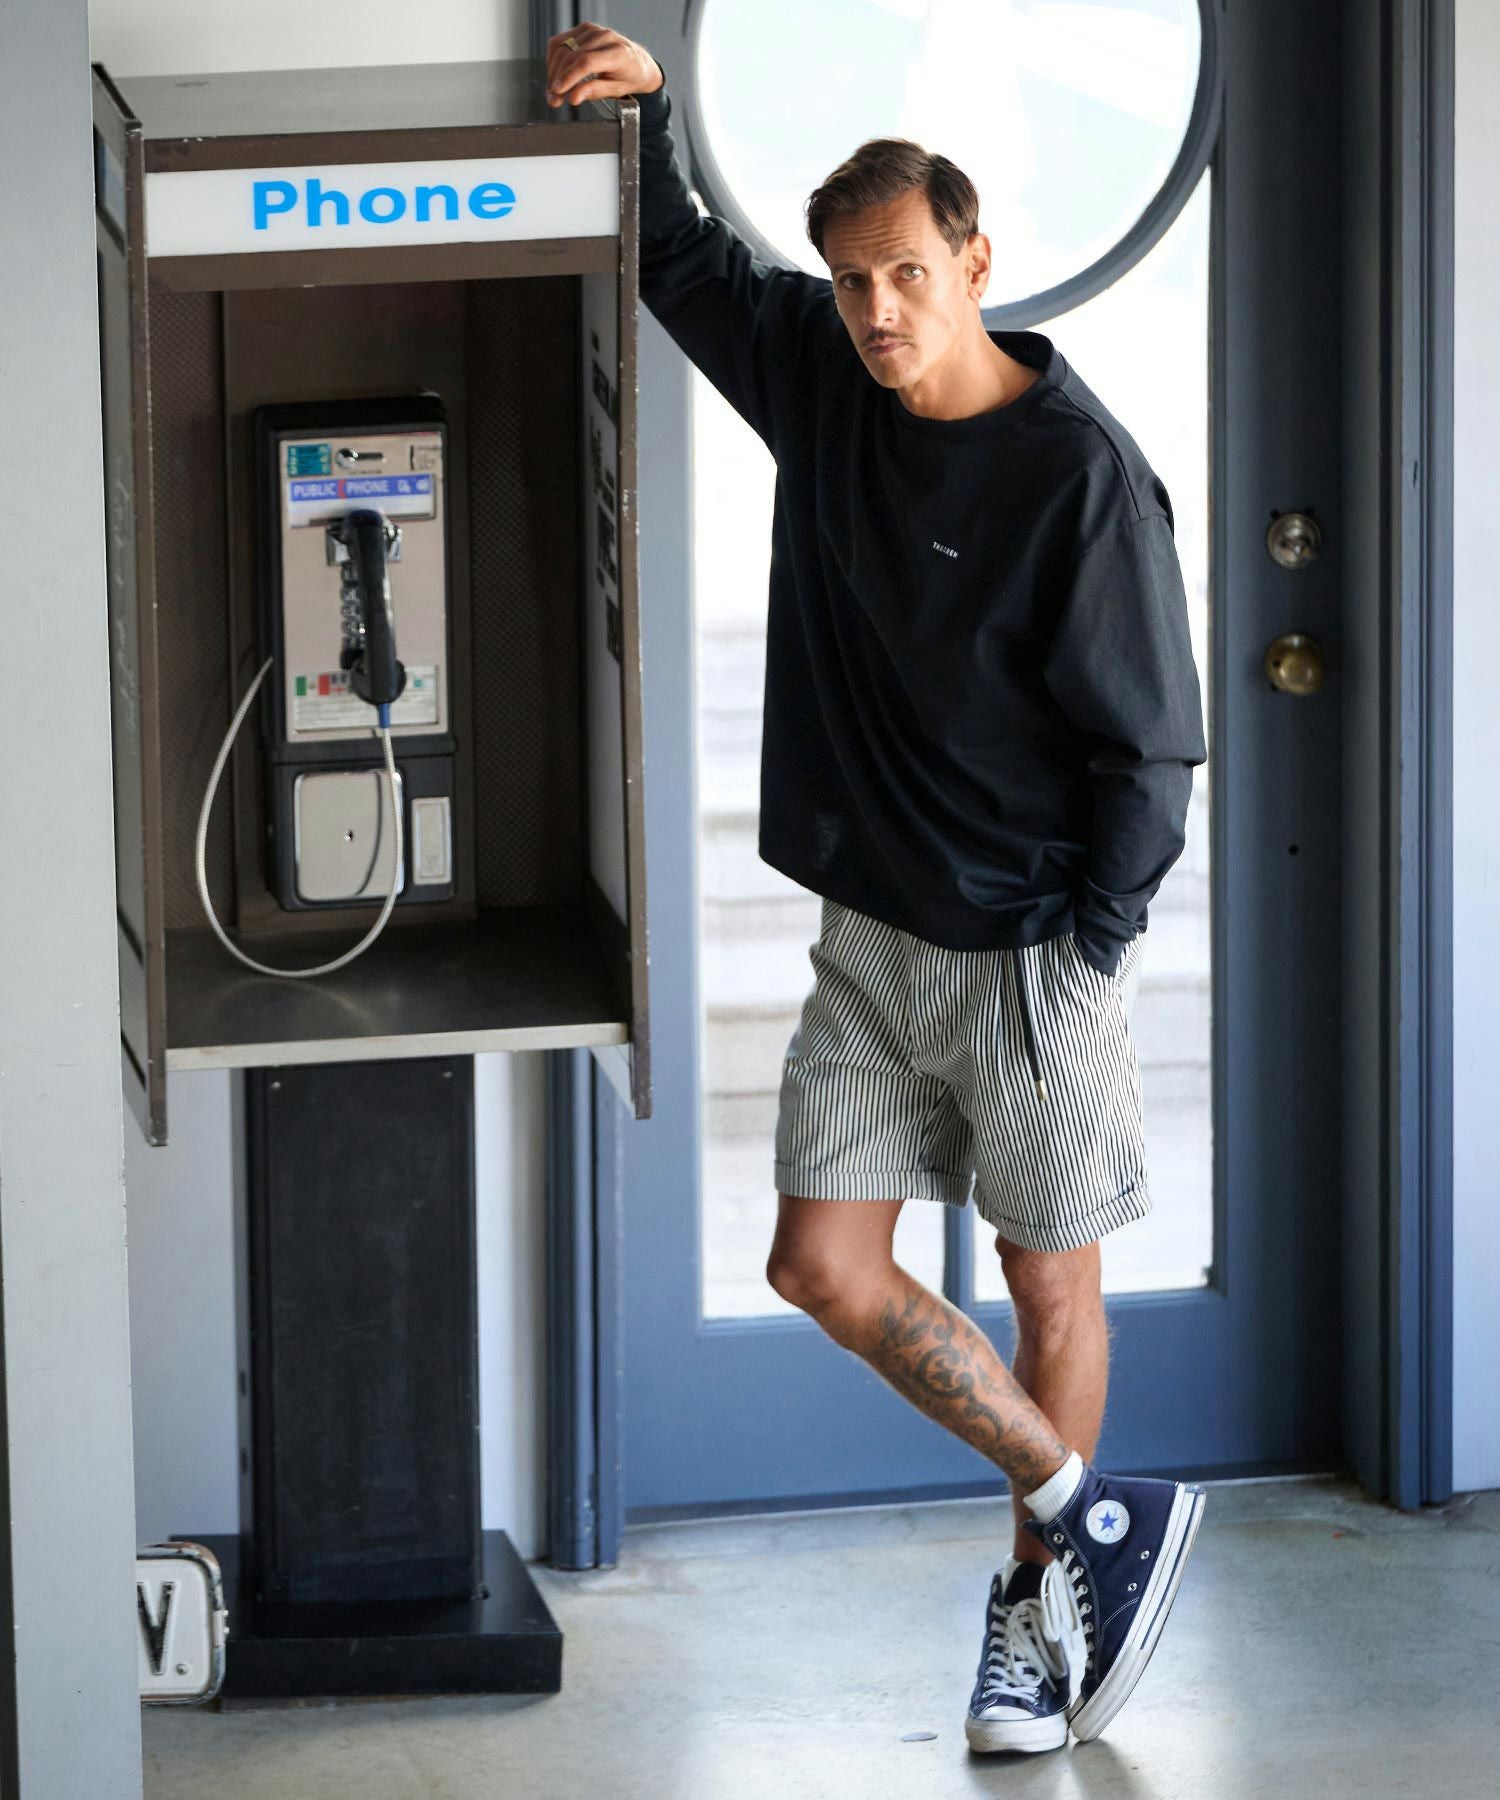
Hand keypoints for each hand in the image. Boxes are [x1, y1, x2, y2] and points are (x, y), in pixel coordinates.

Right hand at [545, 21, 663, 108]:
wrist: (639, 62)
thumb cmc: (630, 77)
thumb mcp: (616, 91)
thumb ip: (594, 92)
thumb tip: (573, 97)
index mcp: (618, 53)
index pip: (586, 63)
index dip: (569, 78)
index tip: (557, 92)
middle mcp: (605, 37)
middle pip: (571, 55)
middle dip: (558, 79)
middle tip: (553, 99)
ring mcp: (593, 31)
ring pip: (562, 48)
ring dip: (553, 70)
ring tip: (553, 90)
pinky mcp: (584, 29)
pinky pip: (561, 41)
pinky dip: (553, 58)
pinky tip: (555, 73)